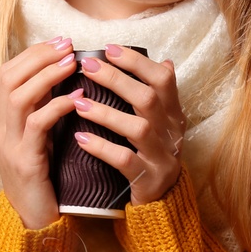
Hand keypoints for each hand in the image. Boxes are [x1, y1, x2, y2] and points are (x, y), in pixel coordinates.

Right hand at [0, 35, 81, 230]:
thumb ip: (44, 110)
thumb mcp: (40, 138)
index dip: (31, 54)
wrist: (35, 222)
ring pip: (19, 97)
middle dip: (39, 57)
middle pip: (8, 78)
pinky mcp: (25, 161)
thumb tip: (65, 78)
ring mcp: (9, 145)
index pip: (6, 74)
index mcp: (0, 121)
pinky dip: (57, 106)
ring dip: (47, 75)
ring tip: (72, 63)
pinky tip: (77, 98)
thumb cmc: (44, 177)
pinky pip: (37, 125)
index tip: (59, 42)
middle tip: (67, 45)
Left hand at [69, 45, 184, 205]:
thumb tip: (165, 61)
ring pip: (137, 128)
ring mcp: (160, 156)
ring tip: (77, 102)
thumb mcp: (160, 124)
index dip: (137, 62)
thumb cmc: (152, 153)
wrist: (162, 203)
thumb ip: (158, 96)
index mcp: (173, 114)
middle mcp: (171, 132)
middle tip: (85, 66)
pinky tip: (81, 139)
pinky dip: (102, 148)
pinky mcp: (147, 179)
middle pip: (147, 98)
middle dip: (116, 79)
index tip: (108, 49)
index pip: (162, 80)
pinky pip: (125, 161)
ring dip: (105, 113)